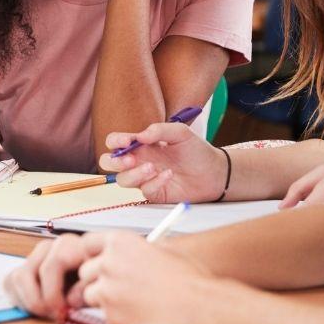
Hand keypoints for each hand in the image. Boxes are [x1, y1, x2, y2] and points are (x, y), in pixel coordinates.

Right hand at [4, 233, 100, 320]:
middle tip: (53, 316)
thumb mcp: (96, 285)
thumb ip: (85, 290)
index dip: (53, 292)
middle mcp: (50, 246)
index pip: (54, 262)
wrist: (91, 278)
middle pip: (30, 272)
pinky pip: (11, 282)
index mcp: (71, 245)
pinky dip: (22, 300)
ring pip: (18, 277)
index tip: (61, 312)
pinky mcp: (22, 266)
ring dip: (30, 301)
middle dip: (39, 301)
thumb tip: (70, 300)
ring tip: (48, 313)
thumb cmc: (95, 282)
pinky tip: (39, 307)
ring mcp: (35, 255)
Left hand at [75, 232, 210, 323]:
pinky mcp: (111, 316)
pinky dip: (117, 314)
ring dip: (105, 298)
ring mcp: (107, 291)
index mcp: (119, 242)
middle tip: (118, 284)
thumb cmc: (185, 277)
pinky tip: (138, 311)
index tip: (96, 260)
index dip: (92, 253)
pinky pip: (104, 315)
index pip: (87, 243)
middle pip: (85, 271)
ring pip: (90, 294)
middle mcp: (108, 264)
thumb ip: (133, 249)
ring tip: (131, 299)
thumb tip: (119, 252)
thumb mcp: (159, 248)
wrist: (196, 306)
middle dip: (98, 278)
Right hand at [99, 121, 226, 202]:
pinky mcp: (154, 193)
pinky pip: (144, 191)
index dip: (115, 141)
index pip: (115, 142)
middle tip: (130, 159)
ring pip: (123, 180)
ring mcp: (144, 178)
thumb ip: (159, 130)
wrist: (214, 172)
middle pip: (109, 163)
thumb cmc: (196, 150)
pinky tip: (169, 175)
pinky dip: (154, 183)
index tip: (126, 141)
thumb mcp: (180, 132)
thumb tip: (139, 136)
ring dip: (134, 174)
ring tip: (153, 167)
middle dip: (114, 162)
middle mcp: (138, 161)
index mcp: (141, 145)